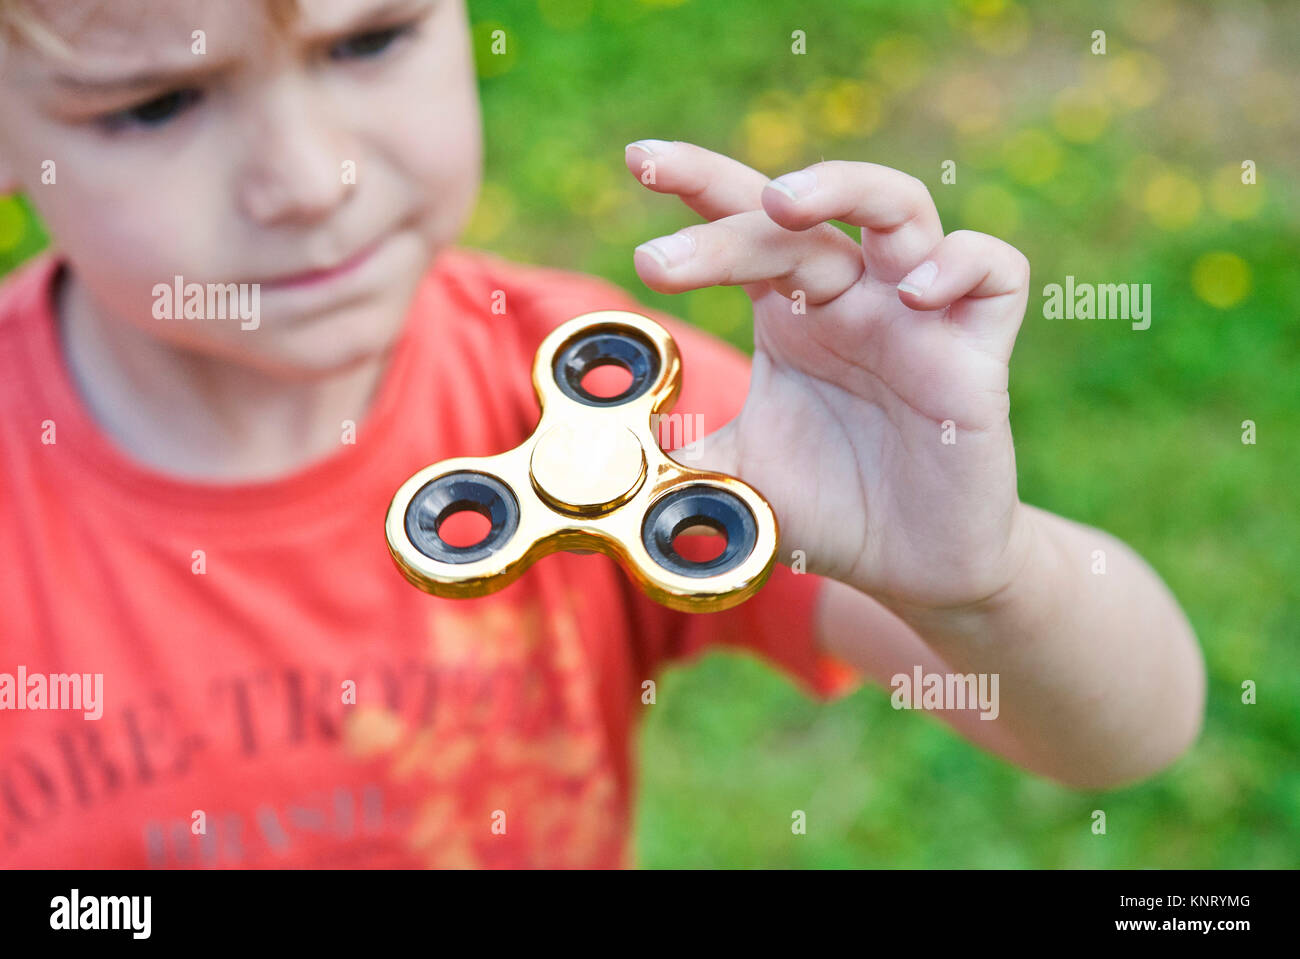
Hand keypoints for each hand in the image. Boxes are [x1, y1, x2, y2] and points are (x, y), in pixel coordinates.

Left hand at [624, 139, 1034, 611]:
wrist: (909, 569)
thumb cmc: (829, 508)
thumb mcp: (735, 477)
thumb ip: (676, 456)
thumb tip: (595, 452)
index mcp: (792, 313)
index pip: (743, 225)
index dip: (697, 184)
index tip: (637, 162)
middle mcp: (851, 299)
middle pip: (798, 219)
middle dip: (726, 222)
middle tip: (660, 262)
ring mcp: (918, 317)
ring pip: (902, 208)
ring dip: (846, 187)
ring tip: (782, 206)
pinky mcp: (978, 353)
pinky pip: (996, 272)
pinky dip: (963, 264)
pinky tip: (916, 295)